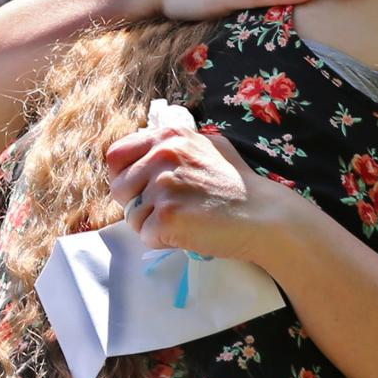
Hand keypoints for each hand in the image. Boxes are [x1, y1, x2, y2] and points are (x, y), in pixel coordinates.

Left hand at [106, 125, 287, 259]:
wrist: (261, 213)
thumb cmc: (237, 183)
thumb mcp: (207, 145)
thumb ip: (174, 144)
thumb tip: (146, 149)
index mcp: (169, 136)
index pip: (116, 155)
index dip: (123, 175)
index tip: (139, 188)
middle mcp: (162, 156)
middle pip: (118, 188)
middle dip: (137, 203)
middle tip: (168, 208)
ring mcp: (163, 186)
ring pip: (131, 216)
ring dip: (151, 224)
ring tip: (184, 219)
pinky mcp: (166, 216)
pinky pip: (146, 236)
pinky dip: (164, 240)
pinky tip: (189, 232)